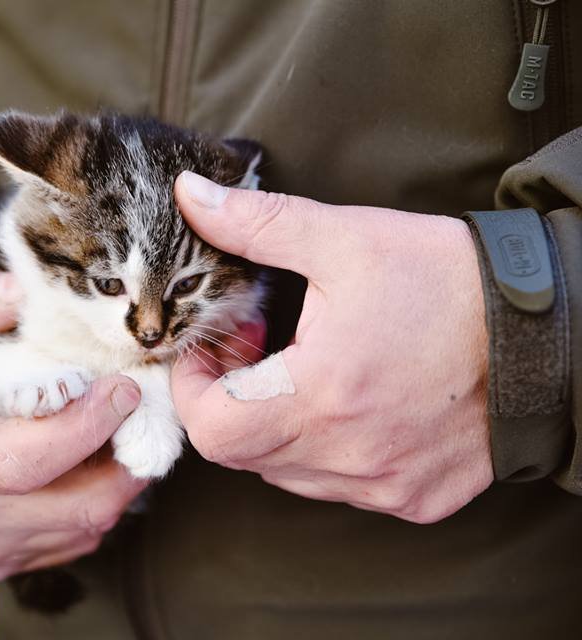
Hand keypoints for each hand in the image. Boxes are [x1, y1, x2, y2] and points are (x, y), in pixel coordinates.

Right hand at [0, 267, 145, 578]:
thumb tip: (30, 294)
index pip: (26, 461)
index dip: (86, 426)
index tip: (122, 386)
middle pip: (77, 507)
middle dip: (125, 453)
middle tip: (137, 399)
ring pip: (87, 527)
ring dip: (118, 474)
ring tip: (115, 420)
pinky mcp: (1, 559)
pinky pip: (75, 538)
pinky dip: (97, 496)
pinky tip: (88, 452)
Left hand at [171, 172, 491, 523]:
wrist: (551, 332)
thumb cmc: (449, 283)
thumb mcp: (345, 240)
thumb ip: (258, 223)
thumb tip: (189, 196)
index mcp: (322, 394)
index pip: (213, 430)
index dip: (195, 389)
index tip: (214, 351)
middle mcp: (349, 455)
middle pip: (244, 453)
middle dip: (230, 402)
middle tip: (259, 353)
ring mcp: (384, 485)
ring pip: (288, 473)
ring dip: (277, 428)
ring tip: (306, 373)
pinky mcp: (416, 498)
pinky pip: (342, 488)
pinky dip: (328, 452)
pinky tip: (354, 406)